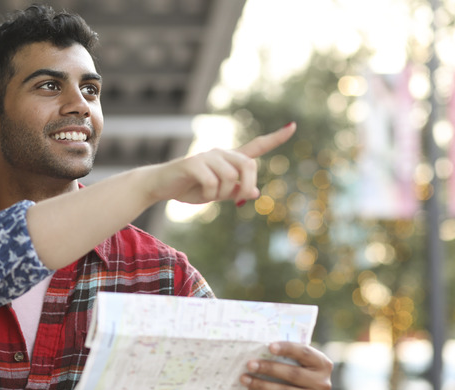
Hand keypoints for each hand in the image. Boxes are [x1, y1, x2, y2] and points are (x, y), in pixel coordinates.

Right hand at [145, 122, 295, 204]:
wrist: (161, 186)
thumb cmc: (189, 188)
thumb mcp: (216, 194)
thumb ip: (235, 191)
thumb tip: (256, 192)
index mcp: (229, 159)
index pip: (256, 146)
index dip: (276, 138)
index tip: (293, 126)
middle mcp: (221, 153)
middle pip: (248, 166)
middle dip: (245, 186)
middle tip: (235, 198)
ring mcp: (207, 156)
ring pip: (230, 179)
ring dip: (221, 194)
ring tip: (206, 194)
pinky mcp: (194, 164)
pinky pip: (212, 183)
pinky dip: (208, 195)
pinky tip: (198, 193)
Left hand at [240, 342, 331, 389]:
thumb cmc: (297, 379)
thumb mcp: (299, 366)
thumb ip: (287, 357)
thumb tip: (259, 348)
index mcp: (323, 364)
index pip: (305, 352)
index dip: (287, 348)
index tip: (269, 346)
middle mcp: (323, 383)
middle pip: (292, 373)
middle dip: (268, 368)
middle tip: (249, 364)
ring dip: (261, 384)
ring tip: (245, 378)